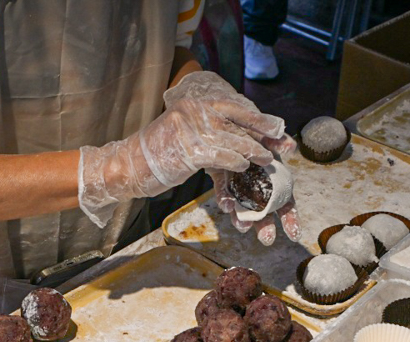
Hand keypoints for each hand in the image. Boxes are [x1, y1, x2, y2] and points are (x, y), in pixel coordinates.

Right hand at [78, 73, 285, 227]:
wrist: (127, 165)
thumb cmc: (156, 155)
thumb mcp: (182, 134)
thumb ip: (206, 130)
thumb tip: (235, 137)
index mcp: (193, 105)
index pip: (232, 107)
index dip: (257, 117)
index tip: (278, 126)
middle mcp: (193, 112)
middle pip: (237, 121)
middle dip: (262, 133)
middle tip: (282, 142)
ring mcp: (191, 130)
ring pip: (233, 140)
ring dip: (253, 151)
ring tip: (266, 159)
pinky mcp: (189, 150)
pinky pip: (221, 156)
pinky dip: (235, 162)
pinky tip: (243, 167)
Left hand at [208, 133, 301, 244]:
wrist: (221, 115)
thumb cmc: (250, 123)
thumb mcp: (264, 130)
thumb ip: (275, 139)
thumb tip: (291, 147)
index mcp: (275, 175)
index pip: (285, 201)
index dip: (290, 217)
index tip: (295, 234)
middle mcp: (258, 182)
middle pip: (264, 209)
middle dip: (265, 225)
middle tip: (267, 239)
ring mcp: (239, 181)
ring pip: (242, 205)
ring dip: (243, 218)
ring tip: (242, 228)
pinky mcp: (221, 175)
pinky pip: (224, 191)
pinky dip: (225, 198)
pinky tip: (226, 205)